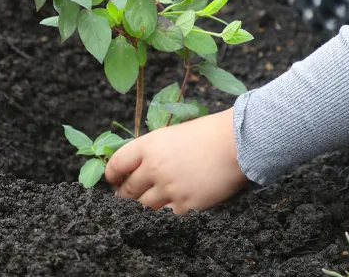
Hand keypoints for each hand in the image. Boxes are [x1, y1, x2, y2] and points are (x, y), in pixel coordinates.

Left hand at [105, 108, 247, 213]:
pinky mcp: (185, 205)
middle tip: (128, 197)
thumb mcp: (173, 134)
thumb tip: (140, 167)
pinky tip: (171, 208)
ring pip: (144, 207)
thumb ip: (153, 151)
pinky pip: (166, 216)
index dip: (111, 175)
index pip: (116, 165)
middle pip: (127, 191)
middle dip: (125, 195)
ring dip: (144, 207)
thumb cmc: (208, 133)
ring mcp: (169, 189)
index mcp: (148, 146)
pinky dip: (166, 214)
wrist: (237, 143)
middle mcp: (153, 168)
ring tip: (148, 204)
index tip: (114, 181)